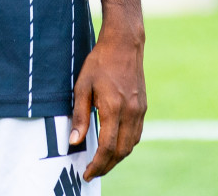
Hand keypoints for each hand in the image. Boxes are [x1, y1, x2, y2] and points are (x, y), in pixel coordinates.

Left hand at [69, 20, 146, 180]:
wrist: (124, 44)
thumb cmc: (99, 63)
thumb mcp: (82, 86)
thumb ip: (79, 115)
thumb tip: (74, 141)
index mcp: (113, 108)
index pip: (107, 148)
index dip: (97, 165)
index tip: (87, 173)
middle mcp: (130, 113)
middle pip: (122, 151)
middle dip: (107, 166)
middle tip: (93, 172)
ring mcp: (139, 111)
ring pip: (131, 145)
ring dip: (118, 157)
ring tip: (102, 162)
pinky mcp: (143, 107)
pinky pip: (136, 134)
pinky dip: (126, 145)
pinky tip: (115, 145)